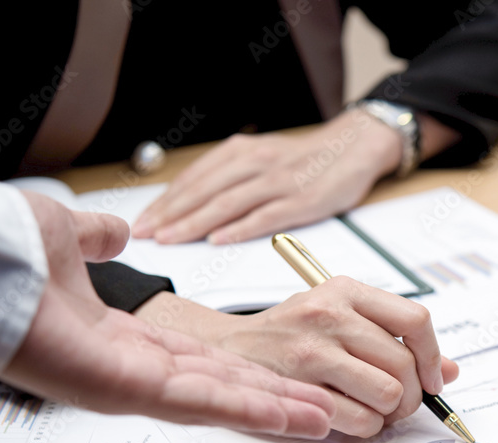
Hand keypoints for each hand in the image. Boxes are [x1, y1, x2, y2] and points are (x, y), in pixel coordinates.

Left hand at [0, 192, 335, 437]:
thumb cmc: (9, 250)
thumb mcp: (69, 235)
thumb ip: (98, 238)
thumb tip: (115, 231)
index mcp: (122, 335)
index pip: (200, 358)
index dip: (245, 370)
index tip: (283, 376)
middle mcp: (130, 366)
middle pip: (220, 387)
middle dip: (274, 399)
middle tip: (321, 411)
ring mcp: (130, 383)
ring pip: (219, 402)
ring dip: (274, 412)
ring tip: (322, 420)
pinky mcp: (129, 388)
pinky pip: (201, 403)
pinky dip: (249, 410)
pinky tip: (289, 416)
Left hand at [131, 110, 402, 244]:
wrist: (355, 147)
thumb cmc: (305, 160)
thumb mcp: (262, 158)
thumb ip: (230, 177)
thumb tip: (191, 203)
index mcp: (242, 152)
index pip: (194, 178)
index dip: (165, 200)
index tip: (142, 221)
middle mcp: (256, 163)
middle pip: (204, 190)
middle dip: (170, 214)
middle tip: (145, 234)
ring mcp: (279, 182)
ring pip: (227, 203)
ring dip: (195, 223)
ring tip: (171, 240)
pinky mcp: (302, 201)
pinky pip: (265, 216)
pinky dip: (240, 228)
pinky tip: (219, 240)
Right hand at [134, 278, 458, 436]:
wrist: (226, 349)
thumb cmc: (290, 335)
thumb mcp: (342, 318)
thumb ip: (394, 339)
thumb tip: (449, 371)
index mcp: (346, 290)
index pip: (415, 319)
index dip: (434, 356)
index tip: (433, 378)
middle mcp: (330, 314)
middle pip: (405, 364)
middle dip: (411, 394)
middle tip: (399, 402)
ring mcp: (312, 350)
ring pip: (389, 394)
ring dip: (389, 412)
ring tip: (373, 408)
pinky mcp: (298, 387)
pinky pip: (361, 419)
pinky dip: (366, 426)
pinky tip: (351, 417)